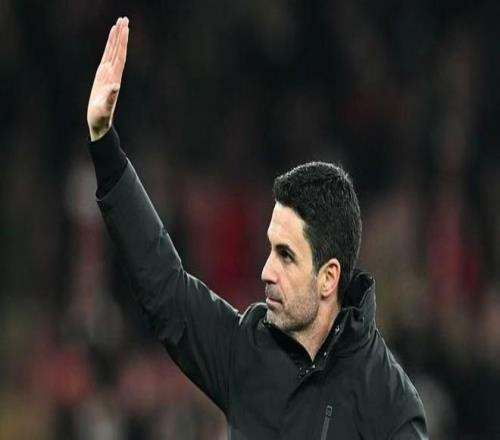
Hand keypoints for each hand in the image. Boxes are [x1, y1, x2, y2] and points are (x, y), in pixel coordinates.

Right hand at [87, 17, 128, 140]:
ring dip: (116, 38)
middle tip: (124, 19)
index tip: (125, 28)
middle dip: (121, 35)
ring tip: (119, 23)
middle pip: (118, 51)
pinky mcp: (102, 77)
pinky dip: (109, 47)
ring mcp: (108, 75)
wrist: (100, 124)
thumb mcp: (104, 109)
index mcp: (114, 79)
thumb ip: (110, 98)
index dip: (122, 43)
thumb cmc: (101, 118)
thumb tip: (116, 87)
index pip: (120, 56)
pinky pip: (106, 57)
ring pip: (113, 52)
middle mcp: (113, 75)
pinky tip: (111, 39)